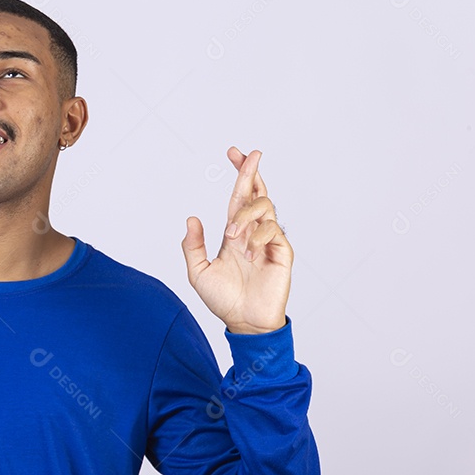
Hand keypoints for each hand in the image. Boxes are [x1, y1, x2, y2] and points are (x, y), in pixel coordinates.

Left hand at [181, 147, 291, 334]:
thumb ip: (192, 246)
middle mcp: (253, 232)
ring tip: (233, 237)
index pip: (238, 197)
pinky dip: (257, 237)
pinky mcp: (282, 252)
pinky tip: (250, 254)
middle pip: (257, 193)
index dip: (239, 174)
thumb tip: (192, 218)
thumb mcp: (198, 272)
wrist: (244, 322)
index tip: (234, 153)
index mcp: (234, 233)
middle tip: (248, 155)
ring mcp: (269, 240)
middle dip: (251, 171)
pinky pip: (273, 230)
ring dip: (246, 216)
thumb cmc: (223, 300)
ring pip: (264, 207)